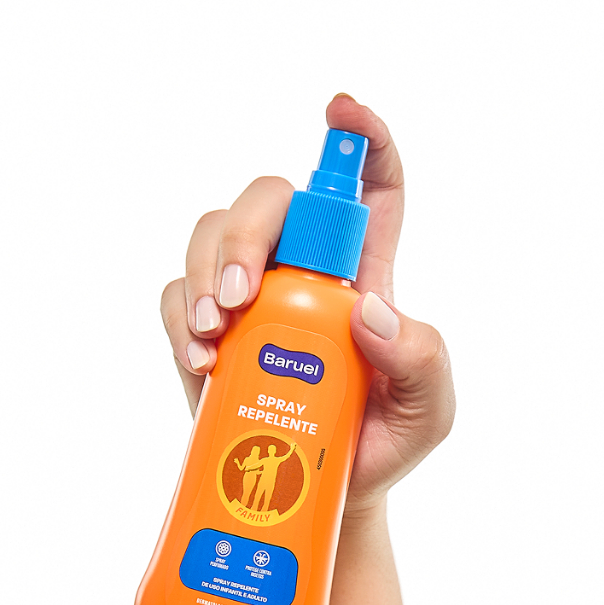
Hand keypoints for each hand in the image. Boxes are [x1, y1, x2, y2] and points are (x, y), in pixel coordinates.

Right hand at [160, 95, 454, 515]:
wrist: (321, 495)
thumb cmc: (382, 444)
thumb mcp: (429, 411)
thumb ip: (422, 358)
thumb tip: (370, 310)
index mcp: (365, 274)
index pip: (369, 188)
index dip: (360, 140)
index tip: (340, 109)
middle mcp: (303, 272)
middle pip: (269, 198)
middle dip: (246, 232)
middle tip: (240, 298)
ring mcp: (251, 299)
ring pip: (212, 233)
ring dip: (204, 272)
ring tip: (214, 334)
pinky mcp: (210, 332)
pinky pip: (174, 292)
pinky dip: (178, 316)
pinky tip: (201, 359)